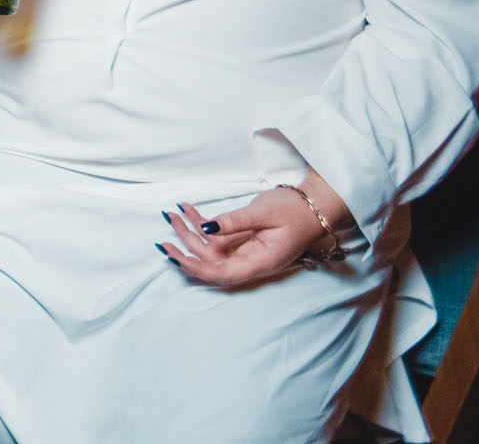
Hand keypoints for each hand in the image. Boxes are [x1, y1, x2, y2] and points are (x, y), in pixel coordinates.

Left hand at [156, 186, 344, 287]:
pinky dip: (202, 224)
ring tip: (171, 215)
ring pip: (211, 249)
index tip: (173, 257)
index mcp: (260, 262)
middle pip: (212, 264)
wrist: (316, 204)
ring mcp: (247, 251)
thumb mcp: (264, 213)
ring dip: (190, 233)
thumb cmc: (295, 210)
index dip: (196, 269)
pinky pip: (218, 237)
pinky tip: (187, 210)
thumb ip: (233, 222)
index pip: (222, 275)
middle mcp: (251, 261)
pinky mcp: (244, 240)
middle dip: (186, 250)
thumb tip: (205, 230)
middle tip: (163, 238)